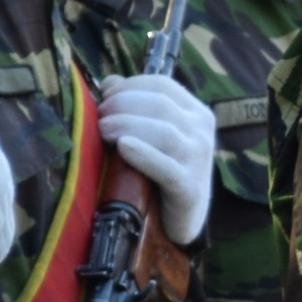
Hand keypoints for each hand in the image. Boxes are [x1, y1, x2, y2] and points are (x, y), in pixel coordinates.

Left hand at [97, 74, 215, 244]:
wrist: (181, 219)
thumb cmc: (161, 171)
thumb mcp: (155, 134)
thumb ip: (136, 106)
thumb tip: (110, 82)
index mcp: (196, 112)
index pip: (163, 85)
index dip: (130, 85)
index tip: (105, 95)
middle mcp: (202, 132)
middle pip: (160, 105)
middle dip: (123, 106)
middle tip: (100, 117)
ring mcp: (199, 160)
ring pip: (163, 132)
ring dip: (127, 126)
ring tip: (104, 132)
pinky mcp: (189, 188)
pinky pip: (164, 167)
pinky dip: (142, 154)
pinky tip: (123, 148)